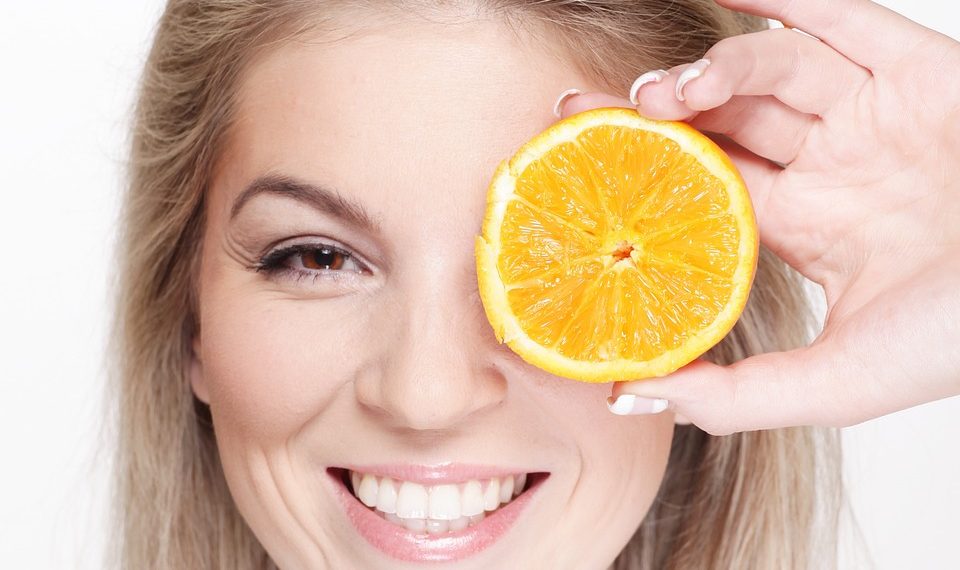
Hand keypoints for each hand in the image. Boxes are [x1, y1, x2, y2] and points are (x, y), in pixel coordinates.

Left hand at [556, 0, 959, 434]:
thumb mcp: (841, 380)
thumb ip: (739, 397)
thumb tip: (631, 397)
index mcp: (808, 227)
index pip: (703, 188)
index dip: (642, 174)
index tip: (579, 164)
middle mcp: (833, 166)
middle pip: (725, 123)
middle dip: (657, 115)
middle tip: (587, 115)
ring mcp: (873, 114)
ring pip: (773, 71)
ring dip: (712, 71)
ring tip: (664, 92)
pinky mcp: (920, 70)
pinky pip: (843, 17)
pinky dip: (782, 1)